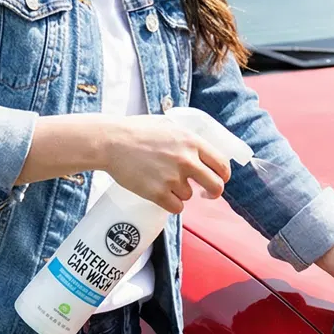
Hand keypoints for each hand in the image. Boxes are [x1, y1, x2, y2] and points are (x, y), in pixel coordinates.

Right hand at [92, 116, 230, 212]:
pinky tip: (160, 193)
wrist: (111, 142)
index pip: (222, 164)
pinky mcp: (158, 193)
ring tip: (161, 180)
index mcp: (192, 142)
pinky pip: (176, 208)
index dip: (223, 175)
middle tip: (205, 194)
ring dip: (180, 192)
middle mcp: (186, 160)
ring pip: (189, 196)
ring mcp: (172, 178)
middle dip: (212, 193)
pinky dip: (170, 204)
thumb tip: (203, 151)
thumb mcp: (169, 125)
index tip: (218, 179)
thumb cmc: (137, 131)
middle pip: (216, 186)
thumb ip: (188, 139)